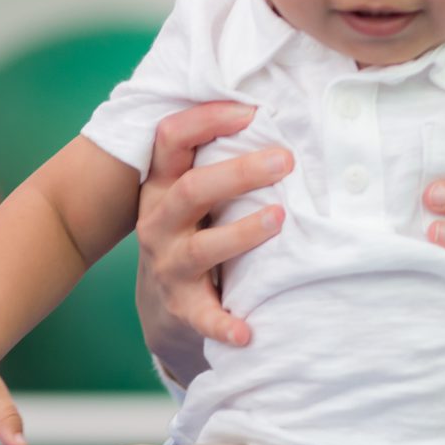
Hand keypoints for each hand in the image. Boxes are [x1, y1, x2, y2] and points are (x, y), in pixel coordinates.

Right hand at [133, 101, 289, 381]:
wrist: (161, 302)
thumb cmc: (190, 230)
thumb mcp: (187, 192)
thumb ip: (214, 158)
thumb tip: (275, 112)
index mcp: (161, 185)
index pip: (170, 138)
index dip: (206, 120)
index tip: (251, 112)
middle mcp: (158, 222)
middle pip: (191, 189)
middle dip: (238, 172)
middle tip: (285, 160)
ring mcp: (168, 265)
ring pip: (201, 247)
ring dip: (242, 233)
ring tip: (280, 218)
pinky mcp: (182, 307)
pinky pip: (203, 317)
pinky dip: (223, 325)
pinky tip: (246, 332)